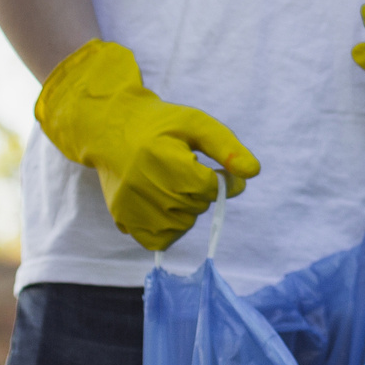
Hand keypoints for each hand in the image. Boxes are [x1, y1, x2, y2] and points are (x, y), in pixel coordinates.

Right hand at [35, 40, 260, 250]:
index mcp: (161, 157)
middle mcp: (141, 184)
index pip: (208, 187)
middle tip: (189, 171)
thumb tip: (253, 172)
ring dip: (188, 209)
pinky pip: (160, 240)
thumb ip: (227, 147)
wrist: (111, 130)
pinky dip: (171, 227)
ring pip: (183, 224)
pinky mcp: (122, 219)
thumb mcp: (197, 124)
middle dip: (203, 191)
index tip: (220, 171)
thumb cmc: (161, 125)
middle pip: (197, 206)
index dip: (223, 181)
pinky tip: (166, 205)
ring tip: (174, 184)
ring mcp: (129, 206)